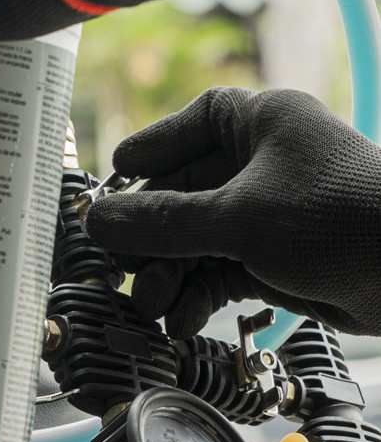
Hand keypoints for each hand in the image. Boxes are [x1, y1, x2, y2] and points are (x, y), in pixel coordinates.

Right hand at [85, 87, 380, 337]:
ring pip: (199, 238)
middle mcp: (266, 162)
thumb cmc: (341, 220)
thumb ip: (163, 223)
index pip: (194, 122)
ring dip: (170, 273)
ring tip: (150, 305)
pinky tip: (181, 318)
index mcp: (263, 123)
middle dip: (151, 234)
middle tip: (120, 264)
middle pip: (186, 191)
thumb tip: (100, 221)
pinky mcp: (279, 260)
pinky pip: (221, 271)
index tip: (115, 176)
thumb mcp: (238, 219)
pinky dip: (198, 294)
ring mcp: (273, 213)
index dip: (153, 148)